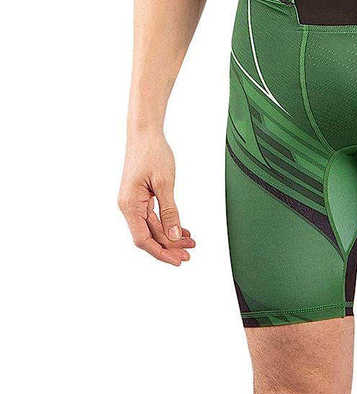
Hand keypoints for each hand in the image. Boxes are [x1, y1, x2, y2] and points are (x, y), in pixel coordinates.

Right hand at [118, 131, 195, 264]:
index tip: (177, 260)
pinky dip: (169, 225)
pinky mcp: (142, 198)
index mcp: (129, 205)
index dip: (161, 252)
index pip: (143, 239)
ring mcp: (135, 203)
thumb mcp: (165, 184)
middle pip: (149, 236)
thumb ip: (170, 211)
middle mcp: (129, 206)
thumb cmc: (152, 153)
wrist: (145, 134)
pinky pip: (155, 218)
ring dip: (172, 237)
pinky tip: (182, 231)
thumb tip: (174, 234)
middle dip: (170, 247)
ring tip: (190, 243)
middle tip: (189, 254)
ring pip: (154, 228)